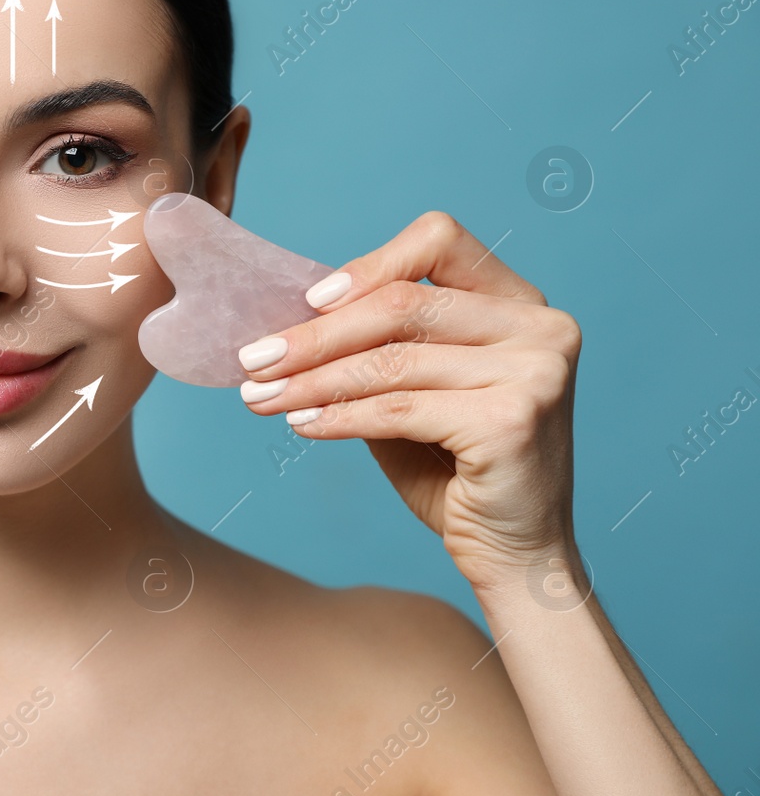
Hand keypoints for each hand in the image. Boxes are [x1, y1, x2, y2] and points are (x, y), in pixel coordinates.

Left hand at [234, 211, 582, 591]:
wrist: (513, 554)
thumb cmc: (455, 469)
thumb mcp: (414, 391)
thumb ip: (377, 347)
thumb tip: (288, 320)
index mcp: (519, 304)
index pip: (440, 241)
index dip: (368, 264)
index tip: (306, 301)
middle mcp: (542, 327)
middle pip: (404, 304)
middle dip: (315, 336)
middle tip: (252, 361)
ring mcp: (536, 371)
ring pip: (393, 360)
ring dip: (313, 380)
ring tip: (260, 398)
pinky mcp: (514, 420)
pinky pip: (399, 408)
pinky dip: (340, 416)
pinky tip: (302, 424)